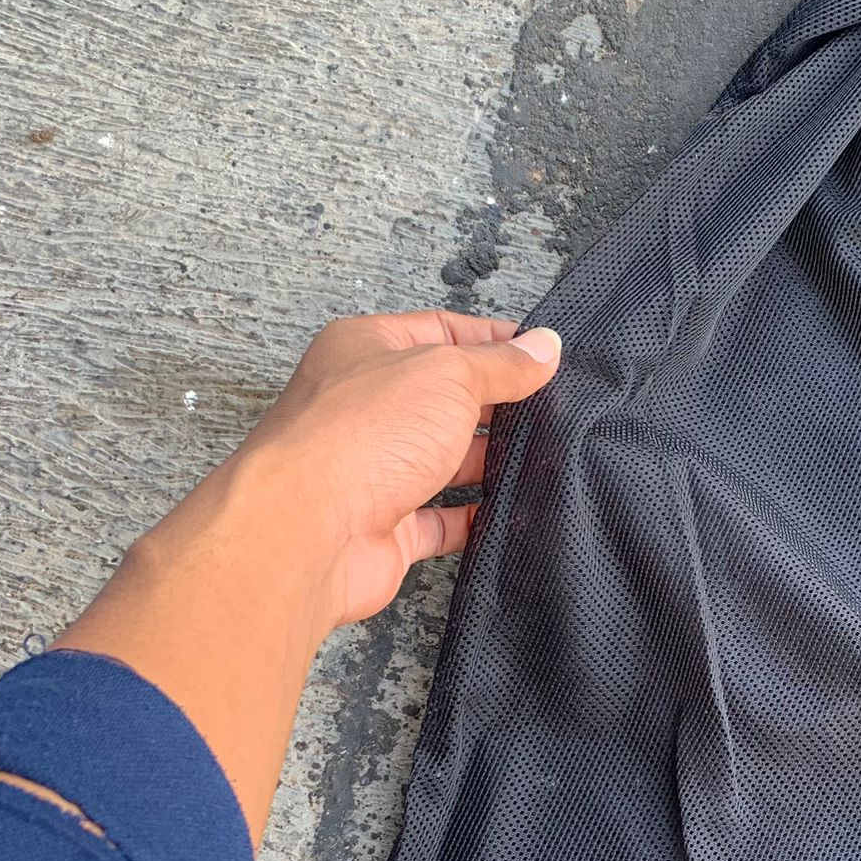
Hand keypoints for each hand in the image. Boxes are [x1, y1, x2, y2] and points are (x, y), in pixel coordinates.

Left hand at [58, 308, 559, 844]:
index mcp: (365, 349)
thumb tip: (543, 348)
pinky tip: (512, 514)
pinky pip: (438, 521)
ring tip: (544, 459)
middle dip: (494, 405)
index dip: (494, 340)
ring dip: (488, 463)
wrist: (309, 528)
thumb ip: (501, 364)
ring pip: (441, 460)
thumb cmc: (359, 435)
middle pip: (442, 398)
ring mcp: (371, 469)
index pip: (440, 331)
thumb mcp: (448, 375)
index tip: (542, 355)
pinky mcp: (384, 527)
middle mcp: (363, 406)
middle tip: (551, 410)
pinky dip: (475, 519)